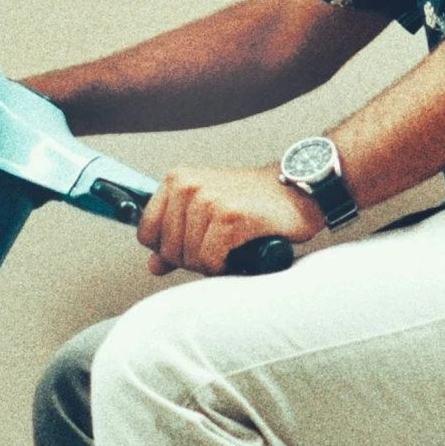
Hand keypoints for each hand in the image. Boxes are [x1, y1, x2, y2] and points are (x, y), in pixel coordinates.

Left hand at [136, 164, 323, 276]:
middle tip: (220, 248)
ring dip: (212, 264)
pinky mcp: (229, 217)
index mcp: (176, 180)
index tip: (194, 246)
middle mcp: (188, 186)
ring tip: (232, 248)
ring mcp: (208, 200)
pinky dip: (225, 265)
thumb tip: (154, 265)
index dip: (169, 250)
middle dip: (193, 260)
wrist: (298, 192)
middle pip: (168, 250)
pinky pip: (211, 260)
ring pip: (190, 258)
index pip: (146, 233)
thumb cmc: (254, 203)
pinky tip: (241, 251)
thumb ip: (177, 237)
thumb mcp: (208, 212)